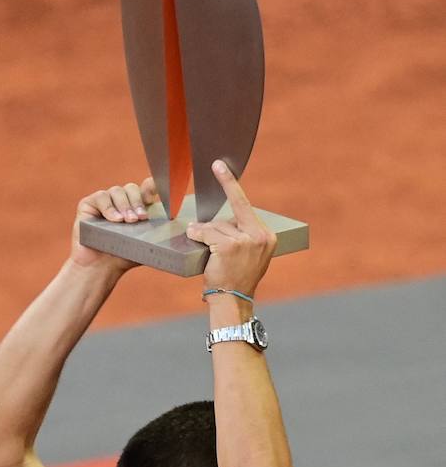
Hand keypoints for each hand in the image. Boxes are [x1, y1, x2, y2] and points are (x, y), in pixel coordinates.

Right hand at [70, 178, 159, 269]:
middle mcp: (121, 200)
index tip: (159, 191)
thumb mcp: (147, 244)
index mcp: (136, 205)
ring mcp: (104, 201)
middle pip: (132, 189)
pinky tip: (115, 220)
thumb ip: (162, 235)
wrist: (100, 268)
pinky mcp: (88, 204)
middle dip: (138, 202)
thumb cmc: (124, 256)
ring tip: (128, 222)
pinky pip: (102, 197)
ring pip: (117, 191)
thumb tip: (185, 233)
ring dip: (125, 206)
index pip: (146, 188)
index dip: (153, 186)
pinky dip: (109, 208)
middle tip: (141, 218)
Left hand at [186, 161, 277, 297]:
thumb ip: (242, 234)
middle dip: (214, 229)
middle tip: (214, 246)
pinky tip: (199, 245)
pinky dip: (198, 237)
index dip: (229, 184)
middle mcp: (260, 235)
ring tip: (212, 256)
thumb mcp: (249, 254)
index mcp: (267, 236)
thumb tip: (217, 220)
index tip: (218, 165)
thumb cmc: (236, 279)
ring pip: (214, 226)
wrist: (233, 300)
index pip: (245, 205)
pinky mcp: (230, 246)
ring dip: (205, 237)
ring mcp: (246, 240)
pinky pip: (206, 233)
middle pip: (227, 216)